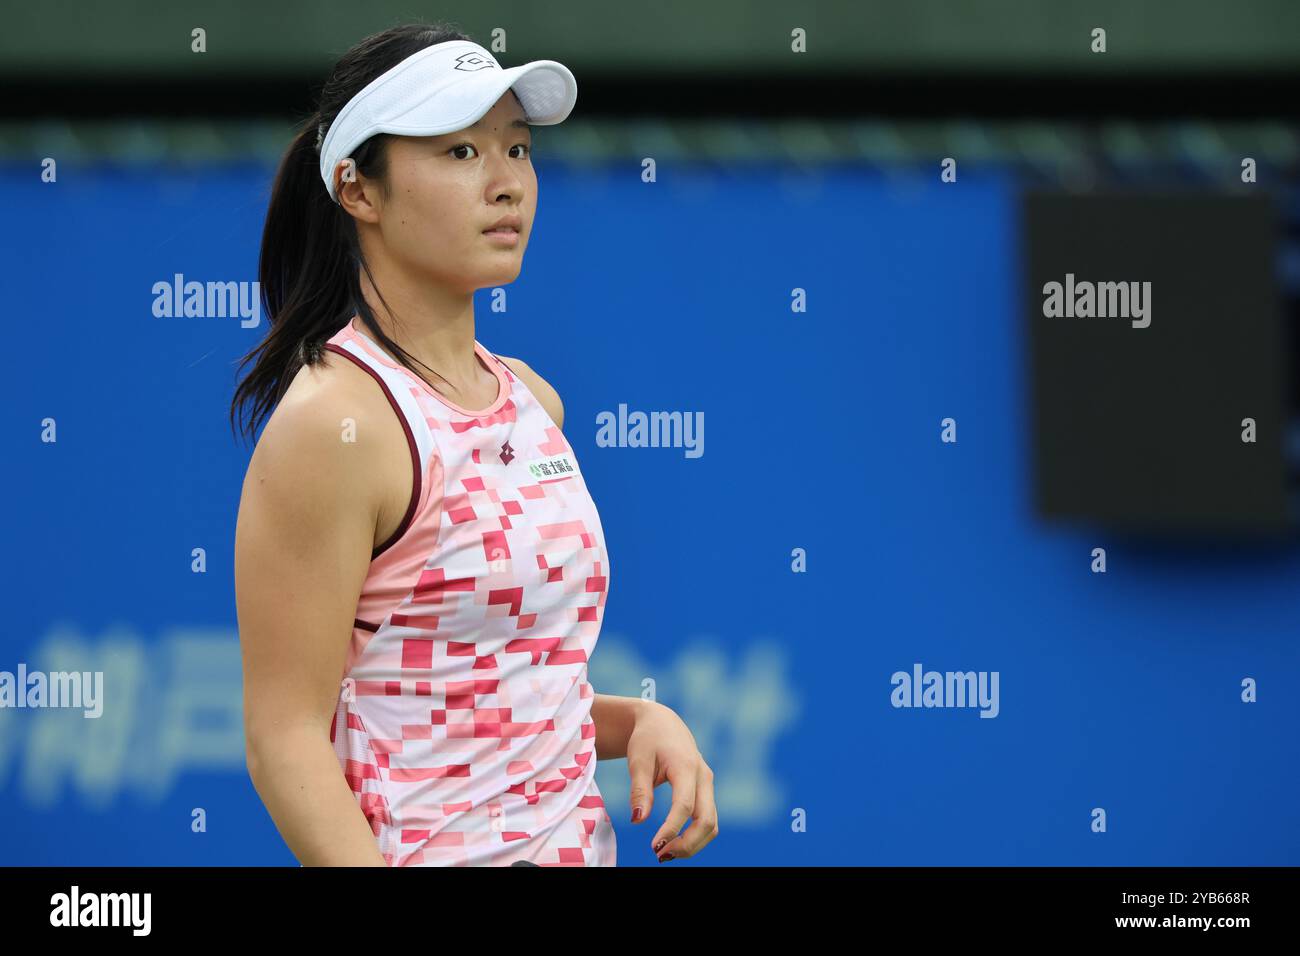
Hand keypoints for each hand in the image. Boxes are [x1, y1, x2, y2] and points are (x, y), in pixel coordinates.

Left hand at [625, 700, 717, 861]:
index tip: (654, 847)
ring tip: (666, 854)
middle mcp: (703, 777)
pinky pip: (708, 820)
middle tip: (660, 856)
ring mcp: (708, 785)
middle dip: (687, 844)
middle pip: (706, 821)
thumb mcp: (638, 760)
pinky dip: (695, 836)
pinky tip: (674, 843)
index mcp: (686, 766)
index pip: (684, 806)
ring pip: (711, 824)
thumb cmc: (647, 739)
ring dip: (693, 844)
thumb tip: (638, 820)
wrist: (663, 723)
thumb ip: (640, 790)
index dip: (671, 829)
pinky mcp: (706, 791)